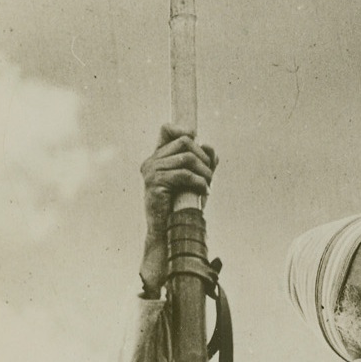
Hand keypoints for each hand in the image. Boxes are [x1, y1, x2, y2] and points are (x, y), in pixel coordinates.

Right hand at [138, 124, 217, 295]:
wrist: (169, 232)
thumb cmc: (182, 206)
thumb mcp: (196, 179)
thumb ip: (203, 162)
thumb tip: (210, 146)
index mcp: (157, 158)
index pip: (167, 129)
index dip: (184, 130)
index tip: (197, 141)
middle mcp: (150, 162)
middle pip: (185, 141)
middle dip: (203, 157)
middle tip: (209, 176)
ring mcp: (150, 172)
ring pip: (187, 158)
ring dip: (204, 171)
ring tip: (208, 185)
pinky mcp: (155, 184)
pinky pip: (185, 174)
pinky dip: (200, 182)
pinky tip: (204, 192)